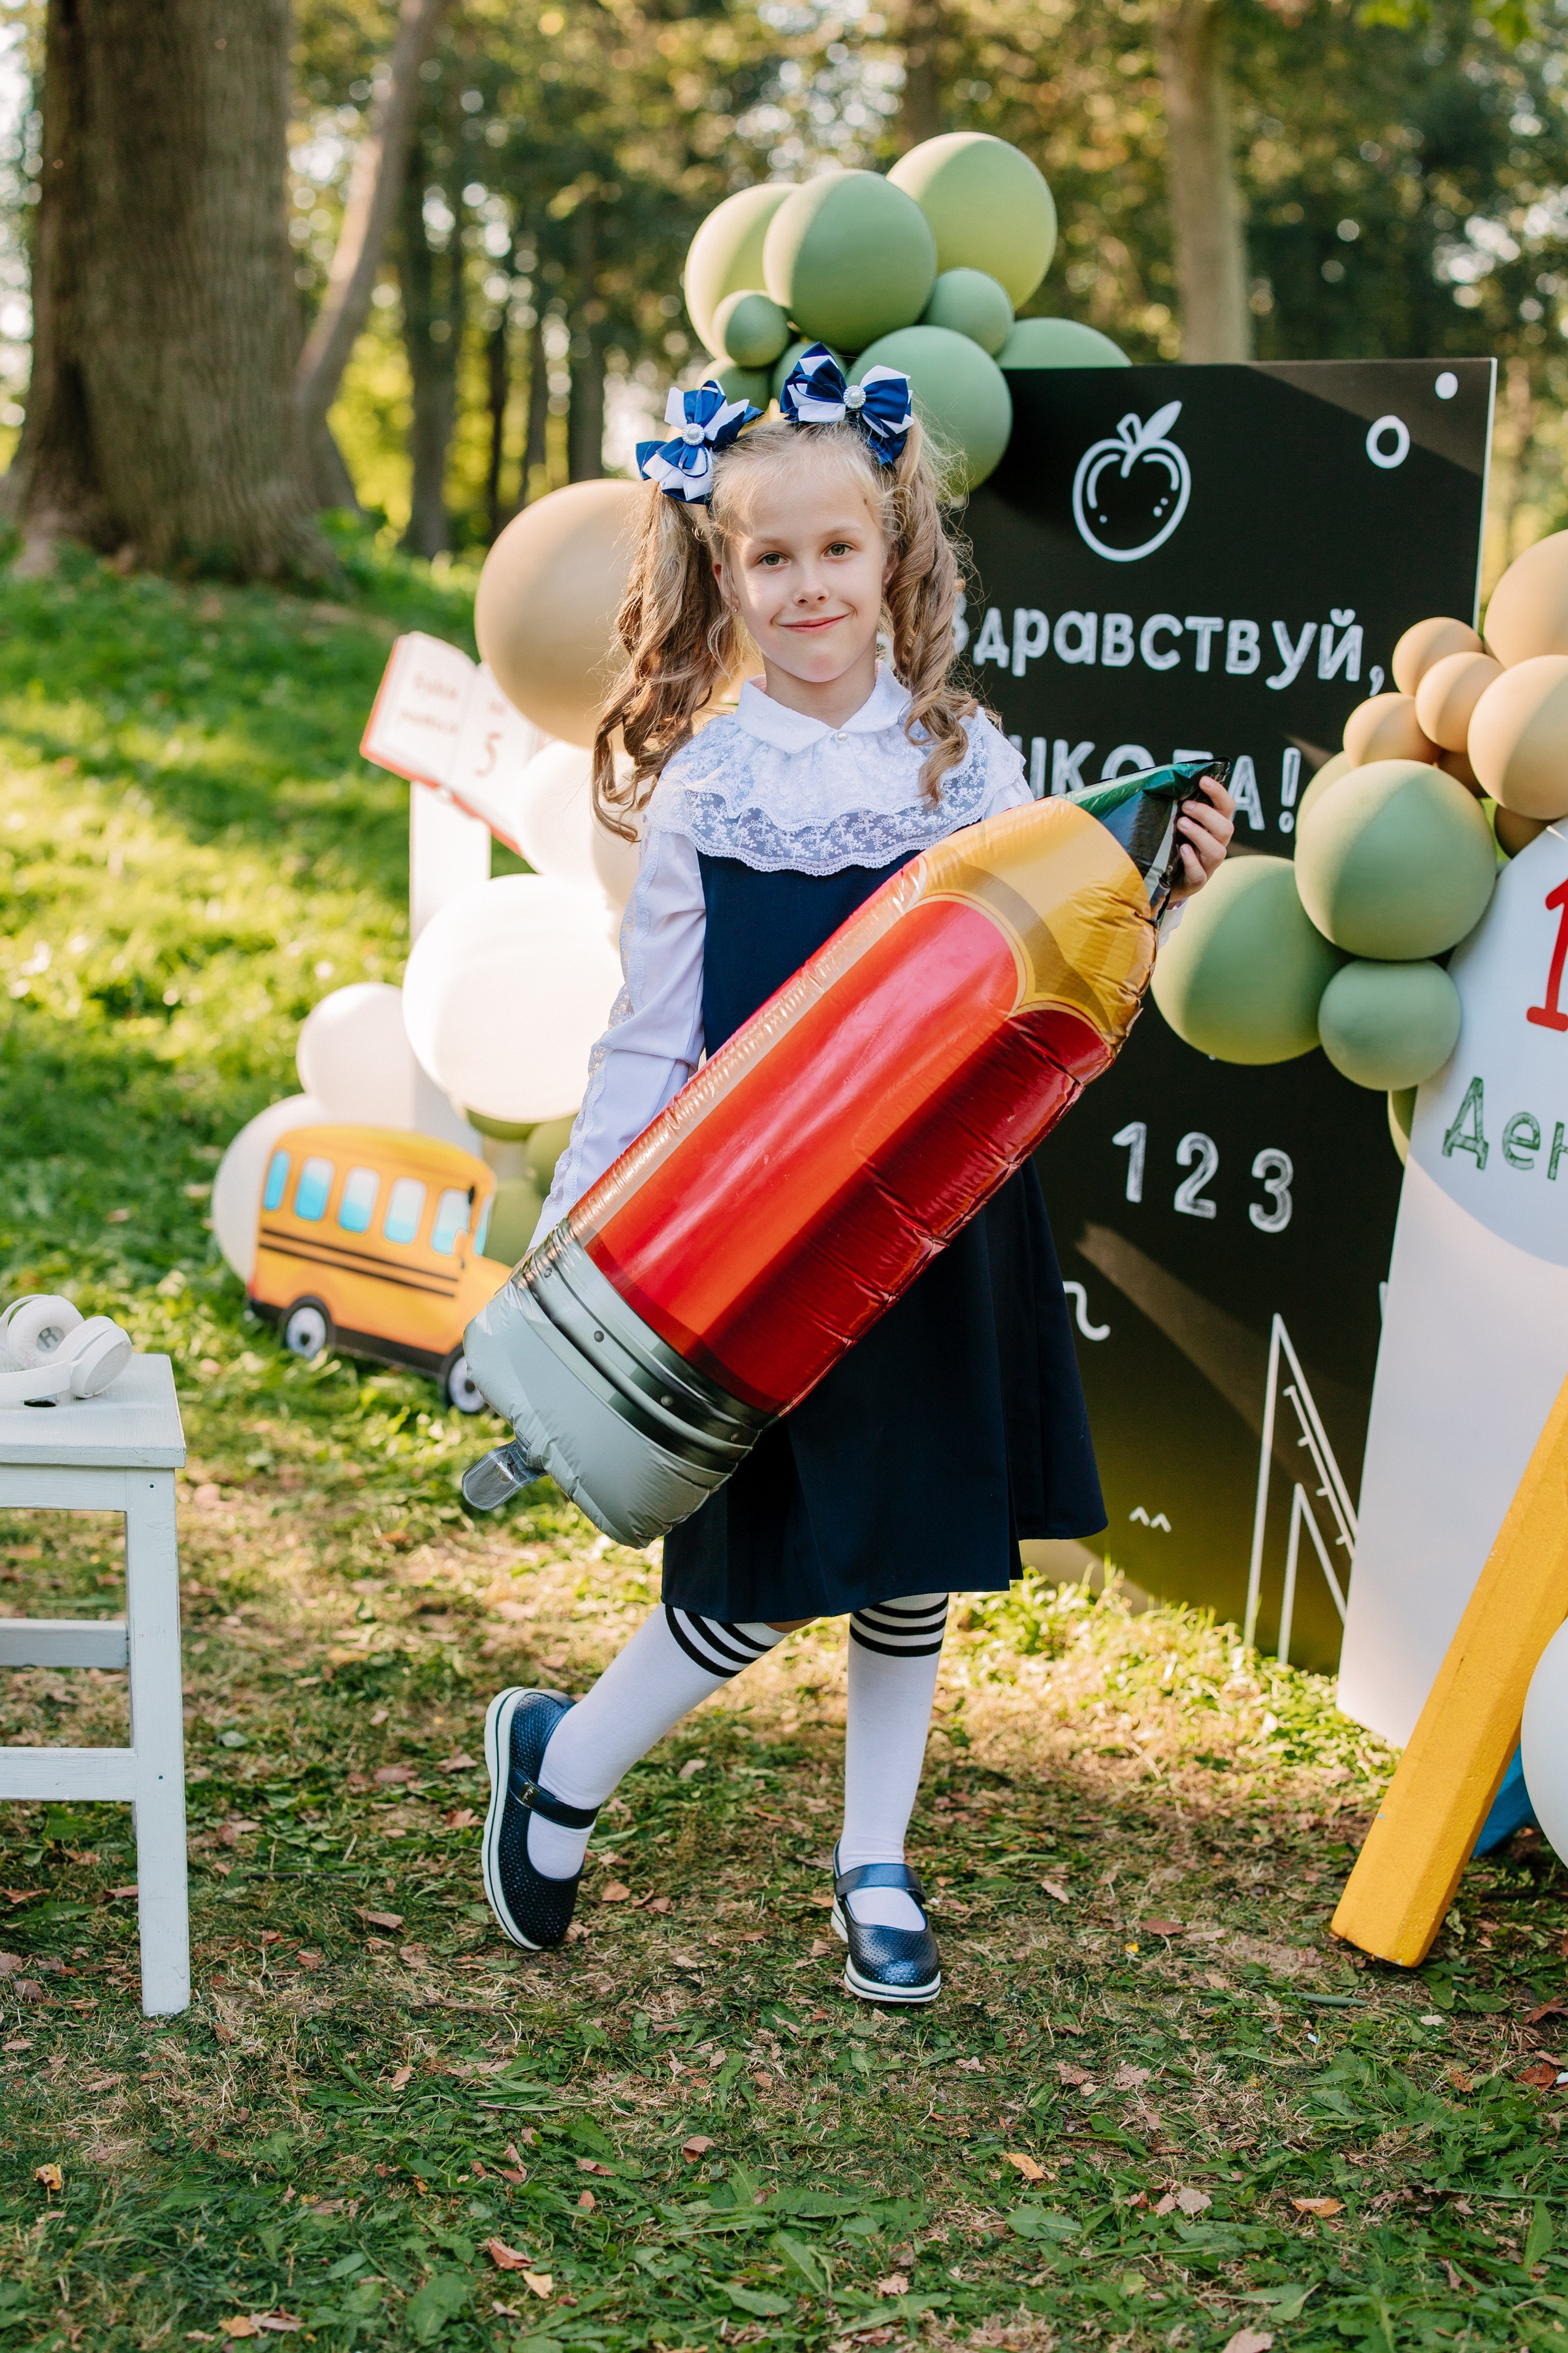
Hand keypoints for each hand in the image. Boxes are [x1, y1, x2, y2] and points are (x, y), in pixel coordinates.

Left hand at [1169, 773, 1234, 901]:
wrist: (1163, 879)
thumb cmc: (1171, 844)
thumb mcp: (1174, 822)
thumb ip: (1175, 805)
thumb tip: (1161, 779)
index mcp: (1214, 826)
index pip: (1226, 807)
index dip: (1218, 792)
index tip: (1203, 780)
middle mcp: (1216, 844)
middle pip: (1226, 828)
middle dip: (1206, 814)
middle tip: (1185, 806)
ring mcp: (1208, 865)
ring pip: (1217, 851)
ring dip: (1199, 834)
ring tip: (1181, 823)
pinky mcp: (1196, 881)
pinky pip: (1199, 873)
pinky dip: (1192, 860)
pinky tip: (1182, 849)